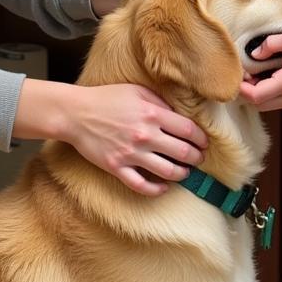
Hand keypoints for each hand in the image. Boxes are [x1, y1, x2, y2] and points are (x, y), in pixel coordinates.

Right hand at [59, 83, 207, 195]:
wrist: (76, 113)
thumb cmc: (107, 98)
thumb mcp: (137, 91)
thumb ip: (160, 103)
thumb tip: (179, 116)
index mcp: (151, 114)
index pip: (187, 130)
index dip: (201, 138)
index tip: (205, 142)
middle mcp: (144, 135)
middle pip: (182, 152)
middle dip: (196, 158)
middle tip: (199, 159)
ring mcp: (131, 154)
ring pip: (167, 171)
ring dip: (182, 174)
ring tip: (186, 172)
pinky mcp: (117, 168)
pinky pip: (142, 186)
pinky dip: (157, 190)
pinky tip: (164, 187)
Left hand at [237, 31, 281, 111]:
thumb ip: (269, 44)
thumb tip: (254, 55)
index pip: (255, 96)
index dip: (242, 88)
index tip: (239, 74)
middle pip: (259, 104)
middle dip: (248, 92)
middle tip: (246, 74)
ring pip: (268, 106)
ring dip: (259, 94)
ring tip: (258, 75)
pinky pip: (279, 104)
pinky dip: (271, 95)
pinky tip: (272, 79)